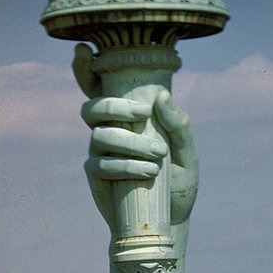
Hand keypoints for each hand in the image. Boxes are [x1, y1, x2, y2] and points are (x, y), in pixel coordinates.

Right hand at [73, 44, 198, 229]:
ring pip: (100, 135)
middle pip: (93, 108)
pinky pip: (101, 164)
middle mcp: (110, 131)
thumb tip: (162, 96)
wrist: (170, 221)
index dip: (84, 68)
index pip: (101, 89)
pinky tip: (148, 172)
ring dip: (129, 141)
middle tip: (143, 114)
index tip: (83, 50)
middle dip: (115, 106)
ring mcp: (100, 154)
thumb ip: (179, 127)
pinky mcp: (97, 177)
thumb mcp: (188, 155)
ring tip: (158, 155)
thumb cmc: (178, 184)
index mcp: (129, 119)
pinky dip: (125, 165)